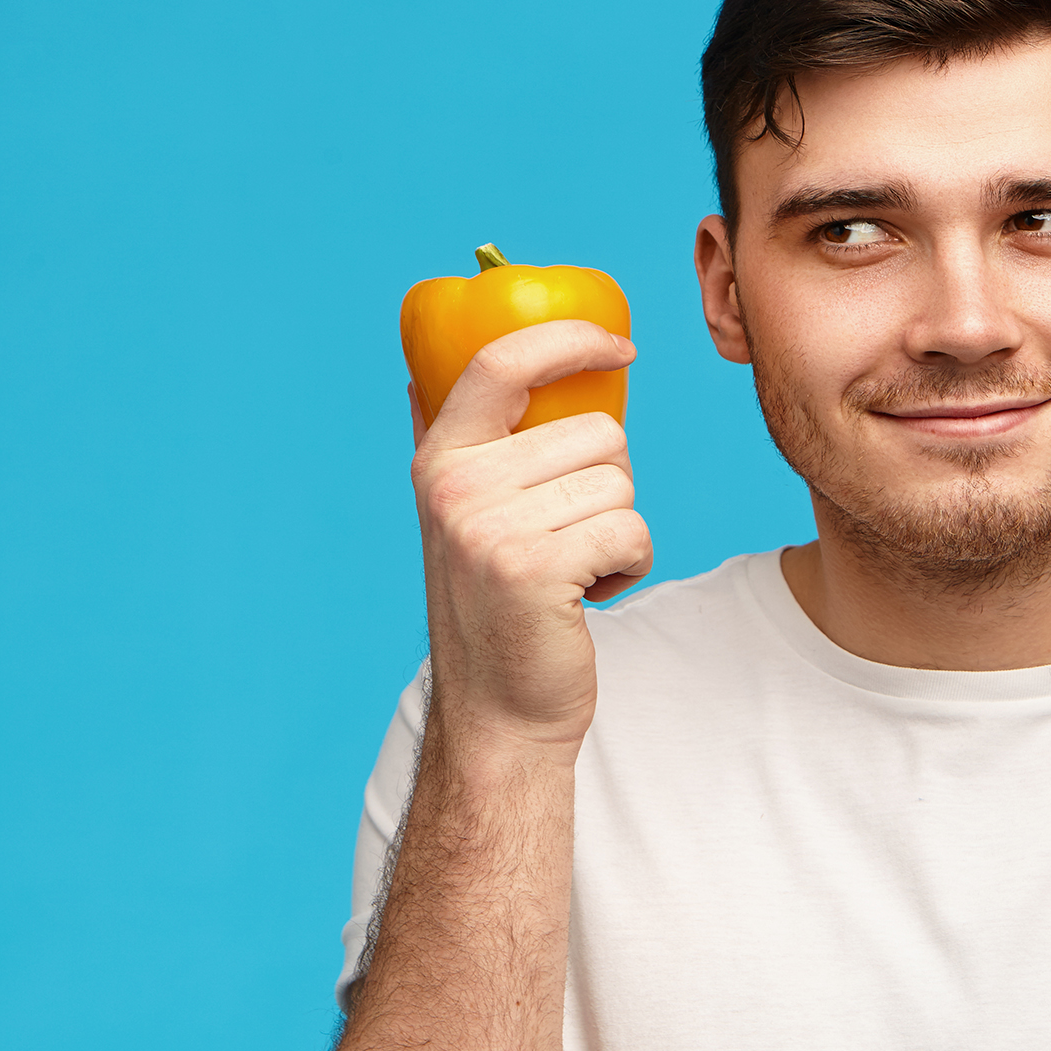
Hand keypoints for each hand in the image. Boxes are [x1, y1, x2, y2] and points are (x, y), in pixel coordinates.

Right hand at [410, 320, 649, 751]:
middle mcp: (456, 486)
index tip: (621, 348)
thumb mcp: (455, 519)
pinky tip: (588, 595)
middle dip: (609, 486)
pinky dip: (630, 566)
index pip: (502, 361)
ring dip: (619, 530)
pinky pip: (631, 531)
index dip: (569, 338)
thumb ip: (449, 446)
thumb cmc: (495, 610)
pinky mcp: (534, 570)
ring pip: (620, 484)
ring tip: (572, 569)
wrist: (496, 712)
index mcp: (439, 460)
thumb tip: (419, 372)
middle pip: (598, 432)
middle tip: (566, 537)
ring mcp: (490, 528)